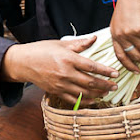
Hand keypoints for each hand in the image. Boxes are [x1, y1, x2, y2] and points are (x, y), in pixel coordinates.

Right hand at [0, 36, 118, 105]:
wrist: (23, 62)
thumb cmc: (41, 50)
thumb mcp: (61, 44)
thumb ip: (79, 44)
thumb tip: (94, 38)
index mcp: (68, 59)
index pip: (91, 66)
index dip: (105, 71)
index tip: (116, 74)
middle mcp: (65, 73)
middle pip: (90, 82)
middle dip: (105, 85)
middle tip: (115, 86)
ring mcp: (60, 84)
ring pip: (83, 93)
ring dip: (97, 94)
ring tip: (106, 92)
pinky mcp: (56, 92)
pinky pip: (73, 100)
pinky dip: (85, 101)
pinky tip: (93, 100)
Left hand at [110, 0, 139, 72]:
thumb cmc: (131, 3)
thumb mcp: (122, 20)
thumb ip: (126, 33)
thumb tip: (137, 48)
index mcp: (114, 34)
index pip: (120, 55)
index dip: (129, 65)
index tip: (137, 71)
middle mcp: (120, 35)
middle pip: (135, 55)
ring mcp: (130, 33)